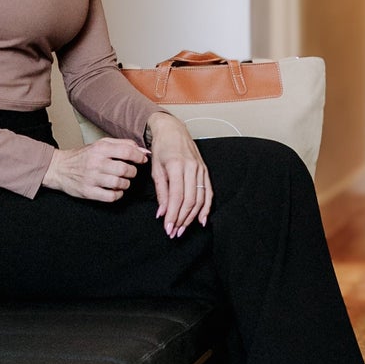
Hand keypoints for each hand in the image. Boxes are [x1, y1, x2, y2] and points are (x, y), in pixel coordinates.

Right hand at [42, 136, 148, 201]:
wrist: (59, 168)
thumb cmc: (83, 156)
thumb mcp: (100, 144)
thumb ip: (122, 144)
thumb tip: (142, 150)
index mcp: (100, 149)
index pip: (126, 151)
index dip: (138, 157)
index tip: (142, 160)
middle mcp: (96, 163)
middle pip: (124, 169)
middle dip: (132, 172)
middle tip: (130, 172)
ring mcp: (92, 179)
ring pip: (119, 184)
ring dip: (126, 184)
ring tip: (122, 181)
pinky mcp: (88, 192)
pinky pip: (111, 197)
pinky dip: (117, 194)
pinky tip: (115, 190)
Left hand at [147, 113, 211, 236]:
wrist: (173, 131)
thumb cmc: (162, 149)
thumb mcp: (156, 169)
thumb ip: (161, 192)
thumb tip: (162, 213)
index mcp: (177, 166)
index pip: (177, 197)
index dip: (173, 215)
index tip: (167, 228)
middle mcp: (192, 168)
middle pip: (190, 200)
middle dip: (181, 219)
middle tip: (174, 232)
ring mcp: (201, 169)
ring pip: (200, 199)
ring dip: (192, 217)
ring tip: (183, 229)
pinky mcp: (205, 171)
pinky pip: (209, 192)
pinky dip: (206, 208)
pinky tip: (201, 220)